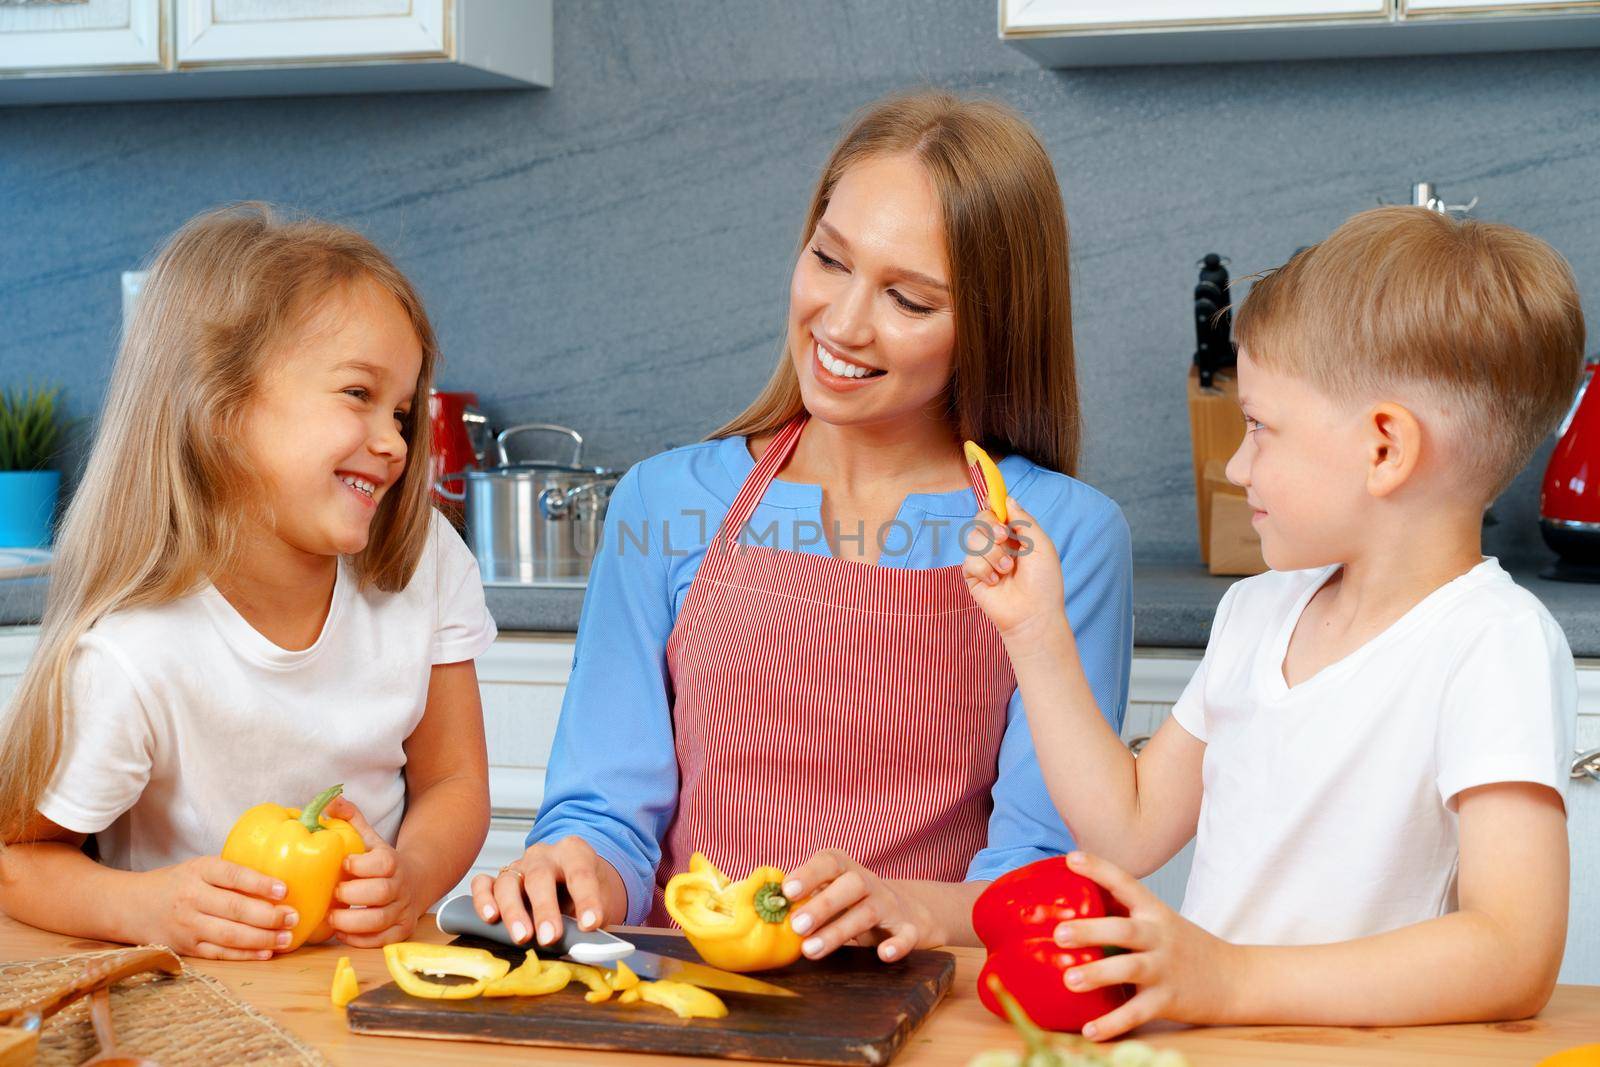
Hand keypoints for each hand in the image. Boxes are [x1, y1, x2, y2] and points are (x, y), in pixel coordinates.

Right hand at [138, 856, 296, 960]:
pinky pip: (219, 953)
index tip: (285, 890)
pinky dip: (244, 954)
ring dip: (262, 939)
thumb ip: (230, 874)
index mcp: (198, 871)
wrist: (129, 905)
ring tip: (286, 938)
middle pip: (235, 908)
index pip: (233, 875)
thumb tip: (277, 883)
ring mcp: (187, 926)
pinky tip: (265, 953)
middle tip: (293, 918)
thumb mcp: (199, 868)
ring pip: (229, 935)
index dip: (260, 883)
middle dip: (269, 916)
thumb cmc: (176, 883)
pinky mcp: (185, 948)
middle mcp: (192, 898)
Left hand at [323, 797, 420, 946]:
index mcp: (392, 862)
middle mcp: (401, 886)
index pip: (382, 862)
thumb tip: (330, 800)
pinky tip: (344, 933)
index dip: (361, 865)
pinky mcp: (400, 931)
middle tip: (334, 894)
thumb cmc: (381, 862)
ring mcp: (402, 910)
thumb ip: (352, 819)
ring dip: (352, 922)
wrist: (415, 882)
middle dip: (352, 894)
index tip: (343, 865)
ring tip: (333, 918)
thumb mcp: (369, 839)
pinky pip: (382, 940)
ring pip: (380, 920)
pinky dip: (360, 940)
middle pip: (381, 892)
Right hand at [470, 835, 618, 946]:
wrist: (576, 884)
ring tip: (522, 937)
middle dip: (545, 910)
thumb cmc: (587, 894)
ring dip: (514, 912)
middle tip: (550, 937)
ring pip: (508, 882)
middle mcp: (544, 855)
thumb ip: (595, 920)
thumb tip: (589, 946)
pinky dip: (483, 899)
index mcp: (575, 853)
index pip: (581, 873)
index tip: (590, 924)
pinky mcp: (498, 879)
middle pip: (539, 877)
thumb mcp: (602, 902)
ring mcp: (518, 866)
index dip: (586, 899)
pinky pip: (483, 883)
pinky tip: (490, 917)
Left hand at [781, 849, 942, 963]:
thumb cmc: (851, 902)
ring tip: (811, 950)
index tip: (787, 891)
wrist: (907, 910)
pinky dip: (898, 944)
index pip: (829, 862)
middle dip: (822, 905)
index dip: (809, 874)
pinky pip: (906, 934)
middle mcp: (868, 882)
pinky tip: (884, 954)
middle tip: (796, 926)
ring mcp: (889, 905)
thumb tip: (761, 905)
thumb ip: (801, 897)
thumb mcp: (829, 892)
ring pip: (868, 913)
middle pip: (850, 885)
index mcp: (845, 869)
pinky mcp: (908, 928)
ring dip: (840, 931)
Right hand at [961, 499, 1066, 643]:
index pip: (997, 511)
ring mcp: (983, 559)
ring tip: (1007, 570)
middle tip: (1005, 539)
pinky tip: (996, 582)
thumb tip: (1007, 499)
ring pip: (973, 538)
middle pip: (981, 519)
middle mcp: (997, 545)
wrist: (1033, 614)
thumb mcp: (1042, 546)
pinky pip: (969, 560)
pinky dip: (985, 570)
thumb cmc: (1043, 582)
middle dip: (992, 527)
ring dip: (993, 553)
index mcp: (1015, 535)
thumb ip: (1024, 520)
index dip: (994, 506)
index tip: (996, 505)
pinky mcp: (972, 575)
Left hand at [1052, 851, 1240, 1040]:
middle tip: (1059, 933)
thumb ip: (1125, 915)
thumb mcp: (1161, 922)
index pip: (1126, 883)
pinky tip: (1090, 1030)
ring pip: (1130, 969)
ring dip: (1098, 974)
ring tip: (1069, 980)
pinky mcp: (1168, 1000)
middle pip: (1124, 930)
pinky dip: (1113, 1023)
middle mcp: (1159, 937)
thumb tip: (1072, 909)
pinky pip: (1137, 1012)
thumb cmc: (1185, 948)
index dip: (1098, 869)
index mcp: (1155, 912)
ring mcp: (1165, 969)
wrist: (1235, 979)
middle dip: (1091, 930)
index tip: (1071, 859)